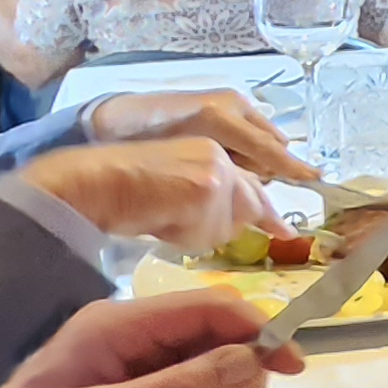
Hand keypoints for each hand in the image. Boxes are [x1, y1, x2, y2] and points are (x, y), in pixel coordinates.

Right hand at [18, 138, 292, 253]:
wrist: (101, 181)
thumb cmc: (126, 190)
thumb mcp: (176, 186)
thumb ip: (208, 196)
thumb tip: (241, 221)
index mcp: (211, 150)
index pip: (249, 183)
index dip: (266, 211)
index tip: (286, 231)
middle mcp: (219, 155)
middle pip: (250, 204)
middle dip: (248, 223)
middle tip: (266, 234)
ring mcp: (216, 171)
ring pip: (229, 225)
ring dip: (202, 234)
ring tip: (168, 220)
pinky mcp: (207, 186)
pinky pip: (210, 232)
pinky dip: (187, 236)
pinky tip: (164, 222)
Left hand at [88, 86, 318, 182]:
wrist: (115, 117)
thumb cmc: (144, 141)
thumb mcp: (184, 163)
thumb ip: (223, 174)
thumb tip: (252, 189)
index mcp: (221, 117)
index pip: (268, 149)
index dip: (293, 168)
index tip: (316, 179)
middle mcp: (231, 104)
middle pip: (270, 145)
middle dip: (271, 167)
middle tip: (253, 190)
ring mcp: (229, 101)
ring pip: (261, 138)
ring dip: (258, 159)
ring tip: (235, 176)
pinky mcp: (222, 102)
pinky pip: (249, 129)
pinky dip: (247, 148)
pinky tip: (229, 162)